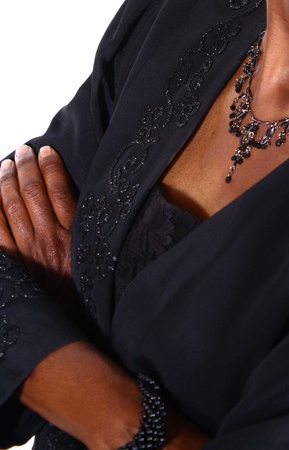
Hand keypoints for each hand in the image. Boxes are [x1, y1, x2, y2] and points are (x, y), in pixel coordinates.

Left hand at [0, 144, 76, 304]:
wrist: (66, 325)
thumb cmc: (82, 289)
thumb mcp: (91, 254)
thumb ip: (82, 228)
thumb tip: (74, 201)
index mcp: (72, 233)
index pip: (59, 188)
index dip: (51, 166)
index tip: (46, 150)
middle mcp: (48, 238)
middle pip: (33, 192)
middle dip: (26, 167)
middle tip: (22, 151)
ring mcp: (26, 252)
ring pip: (11, 206)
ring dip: (6, 182)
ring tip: (6, 166)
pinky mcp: (11, 266)